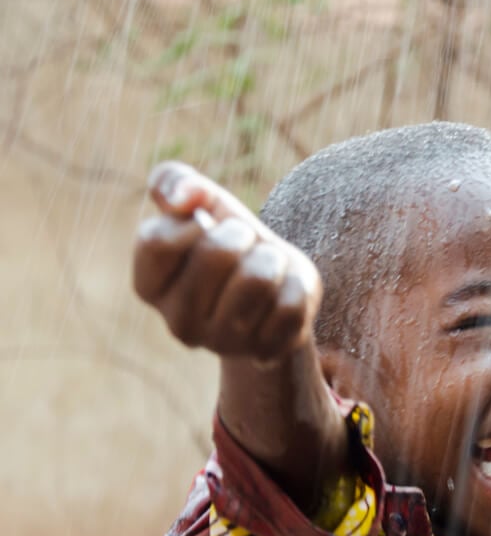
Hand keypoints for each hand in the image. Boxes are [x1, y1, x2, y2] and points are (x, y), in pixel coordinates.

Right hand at [133, 162, 321, 361]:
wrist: (277, 285)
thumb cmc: (231, 241)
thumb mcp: (203, 203)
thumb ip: (177, 183)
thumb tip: (180, 197)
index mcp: (149, 287)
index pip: (157, 241)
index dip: (192, 221)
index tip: (205, 224)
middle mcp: (179, 323)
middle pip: (216, 253)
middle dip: (242, 235)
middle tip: (245, 245)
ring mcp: (222, 344)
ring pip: (259, 278)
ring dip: (272, 258)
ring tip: (266, 267)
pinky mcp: (266, 352)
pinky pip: (291, 304)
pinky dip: (297, 285)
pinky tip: (282, 295)